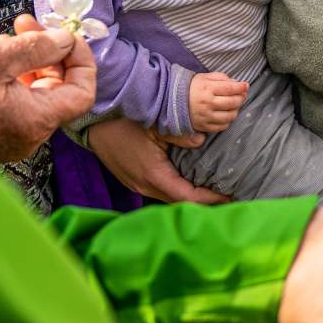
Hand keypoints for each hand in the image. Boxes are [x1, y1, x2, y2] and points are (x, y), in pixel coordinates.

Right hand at [0, 15, 95, 161]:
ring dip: (28, 62)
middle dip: (49, 53)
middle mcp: (28, 137)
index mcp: (35, 121)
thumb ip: (38, 47)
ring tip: (4, 38)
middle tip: (27, 25)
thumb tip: (66, 40)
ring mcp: (10, 139)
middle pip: (58, 90)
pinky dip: (12, 78)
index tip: (66, 36)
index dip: (81, 60)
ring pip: (35, 95)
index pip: (82, 93)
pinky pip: (16, 104)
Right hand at [87, 117, 230, 204]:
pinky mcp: (134, 180)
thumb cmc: (122, 120)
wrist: (93, 121)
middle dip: (204, 201)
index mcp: (152, 175)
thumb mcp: (154, 122)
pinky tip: (190, 181)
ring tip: (213, 190)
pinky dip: (177, 189)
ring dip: (190, 196)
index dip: (210, 199)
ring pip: (169, 198)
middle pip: (179, 202)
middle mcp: (144, 186)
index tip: (230, 195)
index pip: (187, 197)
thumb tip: (201, 140)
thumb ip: (180, 133)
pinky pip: (160, 191)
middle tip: (227, 195)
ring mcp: (137, 185)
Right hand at [189, 71, 247, 132]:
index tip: (246, 86)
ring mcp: (206, 116)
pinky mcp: (203, 126)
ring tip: (233, 105)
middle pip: (233, 102)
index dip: (241, 87)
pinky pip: (222, 126)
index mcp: (207, 89)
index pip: (230, 88)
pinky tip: (225, 114)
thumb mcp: (204, 77)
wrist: (171, 101)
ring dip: (236, 110)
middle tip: (241, 95)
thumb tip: (236, 83)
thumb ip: (221, 78)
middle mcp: (207, 103)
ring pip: (230, 116)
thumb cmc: (190, 87)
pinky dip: (227, 121)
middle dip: (241, 98)